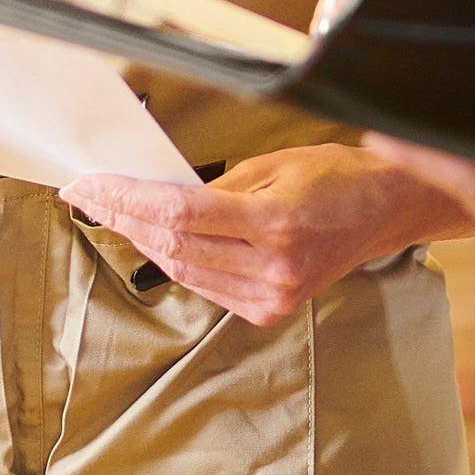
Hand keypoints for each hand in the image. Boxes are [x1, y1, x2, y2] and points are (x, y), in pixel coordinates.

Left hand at [59, 145, 474, 326]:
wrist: (386, 211)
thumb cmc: (336, 178)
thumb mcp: (273, 165)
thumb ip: (214, 186)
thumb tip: (155, 192)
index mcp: (275, 224)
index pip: (179, 215)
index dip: (127, 199)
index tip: (90, 183)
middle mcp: (273, 268)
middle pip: (173, 246)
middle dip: (122, 217)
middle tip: (88, 193)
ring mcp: (273, 296)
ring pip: (183, 270)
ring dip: (141, 241)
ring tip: (111, 212)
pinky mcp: (271, 309)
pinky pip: (206, 285)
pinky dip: (175, 261)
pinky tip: (153, 239)